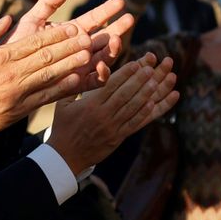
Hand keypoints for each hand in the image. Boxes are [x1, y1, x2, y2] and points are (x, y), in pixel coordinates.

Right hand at [0, 16, 94, 144]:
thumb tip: (7, 18)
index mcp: (0, 56)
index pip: (34, 41)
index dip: (56, 34)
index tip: (73, 28)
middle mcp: (11, 72)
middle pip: (46, 56)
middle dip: (69, 46)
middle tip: (88, 37)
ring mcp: (17, 91)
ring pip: (49, 74)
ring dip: (71, 64)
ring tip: (88, 55)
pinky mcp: (19, 109)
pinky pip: (45, 96)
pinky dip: (62, 88)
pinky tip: (76, 80)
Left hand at [4, 0, 134, 81]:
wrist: (4, 73)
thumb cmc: (16, 45)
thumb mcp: (31, 21)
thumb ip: (47, 4)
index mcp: (71, 33)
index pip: (93, 19)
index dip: (106, 10)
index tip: (119, 1)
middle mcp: (78, 50)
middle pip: (103, 38)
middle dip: (117, 28)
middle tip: (130, 18)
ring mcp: (79, 67)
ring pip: (102, 59)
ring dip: (111, 50)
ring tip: (116, 39)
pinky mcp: (74, 85)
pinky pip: (92, 82)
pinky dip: (99, 75)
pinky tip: (101, 65)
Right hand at [47, 54, 179, 175]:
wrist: (65, 156)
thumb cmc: (63, 127)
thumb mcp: (63, 104)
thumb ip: (74, 88)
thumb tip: (81, 71)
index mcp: (90, 105)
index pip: (111, 86)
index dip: (126, 74)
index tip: (137, 63)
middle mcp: (103, 115)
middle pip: (125, 94)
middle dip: (140, 80)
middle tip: (152, 68)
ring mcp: (112, 127)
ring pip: (133, 108)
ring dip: (147, 94)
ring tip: (157, 81)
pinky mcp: (117, 138)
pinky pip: (134, 123)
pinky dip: (145, 112)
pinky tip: (155, 103)